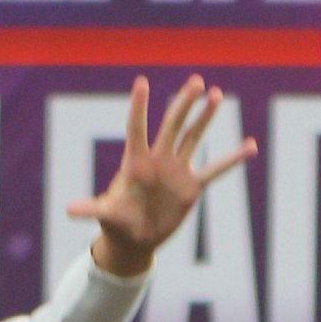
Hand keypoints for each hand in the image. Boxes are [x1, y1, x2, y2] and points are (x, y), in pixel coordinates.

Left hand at [68, 75, 257, 276]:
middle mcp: (158, 161)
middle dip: (184, 104)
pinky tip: (250, 145)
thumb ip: (92, 208)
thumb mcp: (105, 215)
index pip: (137, 129)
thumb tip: (70, 210)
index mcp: (136, 163)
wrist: (135, 239)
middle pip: (172, 126)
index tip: (141, 82)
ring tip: (216, 95)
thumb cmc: (117, 223)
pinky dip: (232, 159)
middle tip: (196, 82)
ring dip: (205, 119)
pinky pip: (216, 169)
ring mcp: (177, 171)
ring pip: (193, 138)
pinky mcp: (192, 187)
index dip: (138, 108)